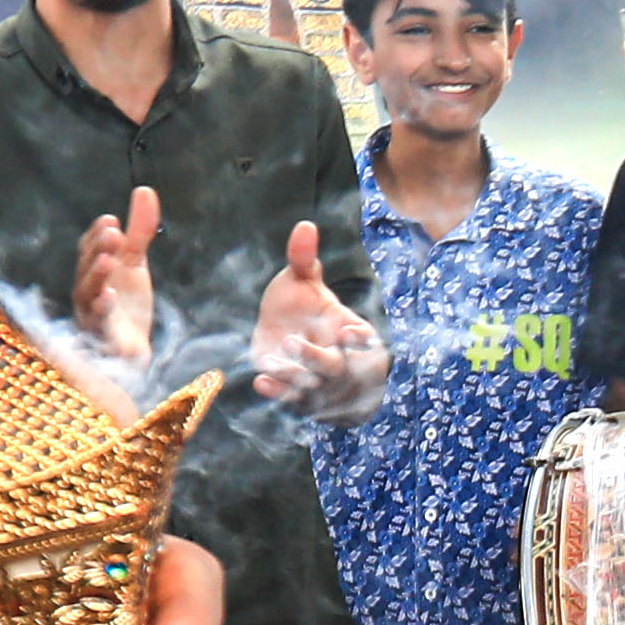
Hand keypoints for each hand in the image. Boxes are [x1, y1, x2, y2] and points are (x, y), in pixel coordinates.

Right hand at [68, 186, 165, 367]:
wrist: (130, 350)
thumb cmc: (126, 304)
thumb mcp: (135, 263)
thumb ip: (139, 230)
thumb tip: (144, 190)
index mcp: (93, 272)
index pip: (89, 249)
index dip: (97, 234)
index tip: (112, 219)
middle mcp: (86, 291)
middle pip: (86, 267)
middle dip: (97, 250)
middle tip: (114, 233)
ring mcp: (91, 314)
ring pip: (87, 293)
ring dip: (96, 275)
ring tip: (109, 260)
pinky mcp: (101, 337)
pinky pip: (97, 323)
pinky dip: (102, 309)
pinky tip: (110, 296)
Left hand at [247, 217, 388, 420]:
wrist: (289, 345)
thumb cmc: (304, 310)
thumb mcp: (305, 283)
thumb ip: (304, 260)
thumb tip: (305, 225)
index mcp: (347, 331)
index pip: (363, 339)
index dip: (359, 339)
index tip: (347, 332)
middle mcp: (337, 359)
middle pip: (333, 365)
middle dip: (314, 357)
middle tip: (291, 343)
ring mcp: (317, 381)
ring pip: (310, 385)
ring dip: (293, 375)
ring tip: (273, 362)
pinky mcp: (297, 395)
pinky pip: (289, 399)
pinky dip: (276, 392)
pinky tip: (261, 382)